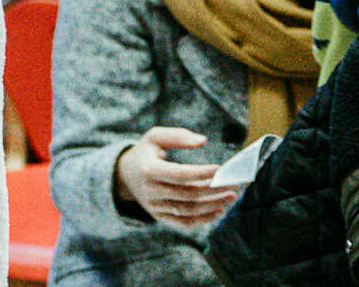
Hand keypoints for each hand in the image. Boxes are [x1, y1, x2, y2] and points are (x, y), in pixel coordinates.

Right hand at [114, 127, 238, 229]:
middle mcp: (151, 191)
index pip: (180, 174)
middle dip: (214, 190)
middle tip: (234, 184)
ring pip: (189, 210)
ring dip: (213, 205)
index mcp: (149, 170)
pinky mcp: (160, 216)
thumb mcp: (155, 136)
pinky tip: (218, 210)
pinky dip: (203, 219)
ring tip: (230, 197)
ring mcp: (155, 207)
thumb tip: (202, 141)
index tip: (220, 169)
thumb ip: (178, 136)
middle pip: (188, 194)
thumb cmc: (146, 152)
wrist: (125, 175)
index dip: (202, 173)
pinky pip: (184, 222)